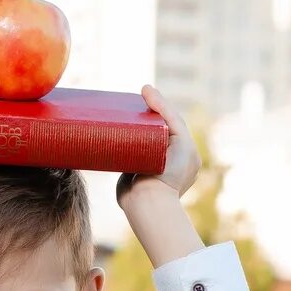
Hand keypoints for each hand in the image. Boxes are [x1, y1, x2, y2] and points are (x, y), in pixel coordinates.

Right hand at [116, 84, 201, 207]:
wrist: (148, 202)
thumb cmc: (169, 171)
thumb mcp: (178, 136)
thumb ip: (167, 112)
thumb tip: (146, 88)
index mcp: (182, 152)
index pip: (169, 123)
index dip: (156, 107)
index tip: (142, 94)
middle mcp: (164, 159)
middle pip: (151, 130)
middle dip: (140, 117)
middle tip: (126, 103)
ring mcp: (146, 166)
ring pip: (135, 140)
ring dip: (127, 129)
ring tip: (116, 114)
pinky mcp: (127, 173)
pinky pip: (122, 153)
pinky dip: (116, 142)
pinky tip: (109, 130)